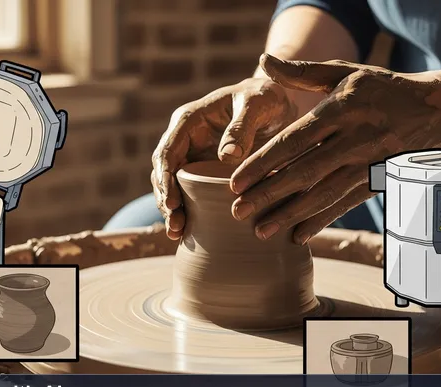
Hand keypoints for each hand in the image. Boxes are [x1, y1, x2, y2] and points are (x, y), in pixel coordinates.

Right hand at [151, 78, 298, 238]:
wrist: (276, 103)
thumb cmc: (265, 97)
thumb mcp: (257, 104)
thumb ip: (242, 127)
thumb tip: (226, 157)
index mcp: (188, 121)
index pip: (166, 153)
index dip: (164, 179)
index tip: (172, 203)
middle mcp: (185, 141)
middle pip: (164, 175)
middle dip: (166, 201)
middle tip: (175, 227)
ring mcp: (194, 158)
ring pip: (174, 187)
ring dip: (174, 211)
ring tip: (178, 234)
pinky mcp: (206, 172)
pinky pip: (192, 193)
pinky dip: (190, 212)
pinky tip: (191, 232)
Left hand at [230, 54, 440, 244]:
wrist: (433, 111)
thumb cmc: (379, 89)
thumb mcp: (343, 74)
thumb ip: (302, 73)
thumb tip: (263, 62)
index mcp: (339, 111)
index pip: (293, 141)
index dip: (262, 163)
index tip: (235, 181)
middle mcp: (352, 140)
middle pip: (302, 172)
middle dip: (267, 194)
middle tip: (237, 211)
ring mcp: (365, 164)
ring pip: (321, 194)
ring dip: (289, 214)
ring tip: (260, 230)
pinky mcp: (376, 181)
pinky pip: (344, 205)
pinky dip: (321, 221)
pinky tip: (297, 235)